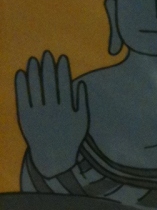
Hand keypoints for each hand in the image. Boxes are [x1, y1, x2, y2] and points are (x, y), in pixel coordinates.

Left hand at [15, 52, 89, 178]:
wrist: (53, 156)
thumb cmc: (70, 137)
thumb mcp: (82, 121)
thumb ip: (83, 102)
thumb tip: (81, 83)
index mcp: (67, 109)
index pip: (64, 84)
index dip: (63, 70)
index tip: (61, 57)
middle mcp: (52, 110)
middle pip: (49, 83)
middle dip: (47, 67)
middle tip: (46, 53)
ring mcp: (38, 113)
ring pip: (35, 88)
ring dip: (34, 72)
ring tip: (33, 60)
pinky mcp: (25, 117)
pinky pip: (22, 98)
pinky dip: (21, 85)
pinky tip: (21, 73)